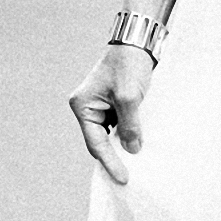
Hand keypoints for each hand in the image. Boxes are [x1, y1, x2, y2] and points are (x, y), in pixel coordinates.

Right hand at [68, 44, 153, 183]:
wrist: (137, 43)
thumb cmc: (129, 65)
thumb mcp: (130, 97)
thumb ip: (130, 125)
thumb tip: (132, 150)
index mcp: (83, 105)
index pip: (95, 142)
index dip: (110, 162)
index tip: (123, 178)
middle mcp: (87, 107)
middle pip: (99, 141)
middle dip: (114, 157)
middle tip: (128, 178)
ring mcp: (99, 106)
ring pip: (110, 134)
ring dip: (121, 147)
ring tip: (135, 166)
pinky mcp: (112, 104)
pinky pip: (118, 125)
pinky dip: (127, 135)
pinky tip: (138, 145)